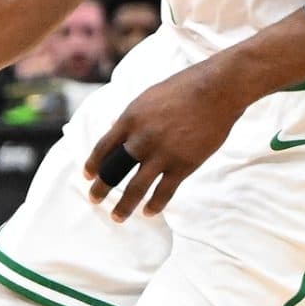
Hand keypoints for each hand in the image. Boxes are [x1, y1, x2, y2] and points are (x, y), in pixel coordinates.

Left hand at [84, 66, 249, 220]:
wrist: (217, 89)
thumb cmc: (184, 88)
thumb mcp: (149, 97)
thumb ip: (132, 117)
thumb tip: (113, 126)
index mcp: (130, 119)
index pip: (103, 147)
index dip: (93, 163)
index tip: (88, 175)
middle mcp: (141, 139)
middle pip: (114, 170)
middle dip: (101, 187)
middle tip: (94, 199)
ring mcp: (162, 154)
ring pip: (135, 188)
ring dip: (123, 206)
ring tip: (116, 217)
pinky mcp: (183, 165)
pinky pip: (164, 192)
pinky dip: (154, 204)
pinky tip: (148, 212)